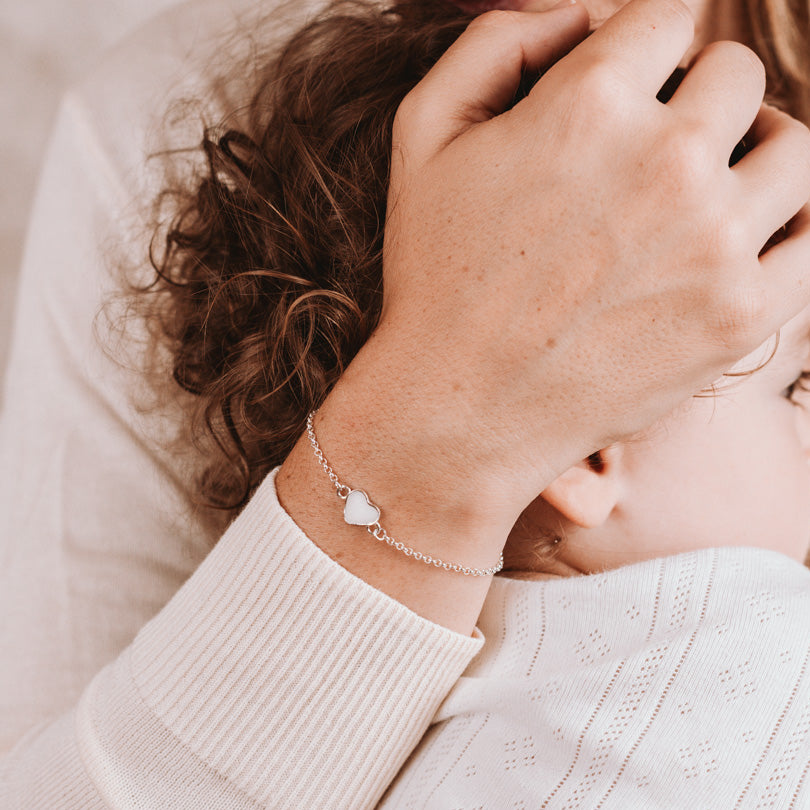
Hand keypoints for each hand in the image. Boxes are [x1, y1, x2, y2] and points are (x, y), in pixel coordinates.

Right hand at [347, 0, 809, 537]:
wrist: (460, 409)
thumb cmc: (433, 278)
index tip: (632, 81)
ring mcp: (714, 243)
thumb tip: (576, 12)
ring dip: (752, 151)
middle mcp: (665, 161)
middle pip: (734, 74)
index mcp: (587, 105)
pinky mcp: (741, 316)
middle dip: (694, 96)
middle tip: (656, 144)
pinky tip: (745, 235)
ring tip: (708, 186)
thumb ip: (493, 43)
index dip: (645, 42)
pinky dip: (791, 222)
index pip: (668, 14)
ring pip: (792, 146)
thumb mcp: (421, 137)